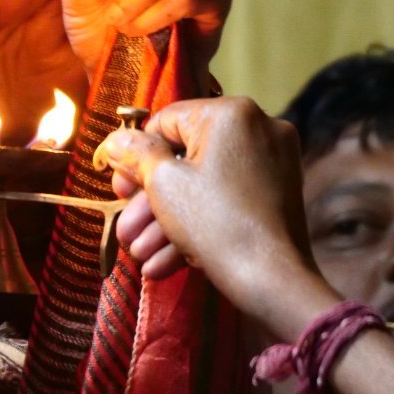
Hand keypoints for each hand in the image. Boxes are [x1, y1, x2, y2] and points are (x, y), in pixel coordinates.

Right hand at [98, 96, 311, 315]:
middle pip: (186, 158)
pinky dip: (199, 225)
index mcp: (231, 113)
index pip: (167, 122)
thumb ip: (135, 155)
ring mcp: (272, 162)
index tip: (121, 190)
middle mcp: (258, 128)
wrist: (273, 280)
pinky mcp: (278, 194)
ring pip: (205, 186)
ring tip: (141, 255)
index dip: (136, 156)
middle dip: (150, 201)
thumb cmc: (214, 222)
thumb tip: (116, 141)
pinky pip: (228, 200)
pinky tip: (166, 262)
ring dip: (167, 222)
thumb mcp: (162, 184)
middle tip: (126, 228)